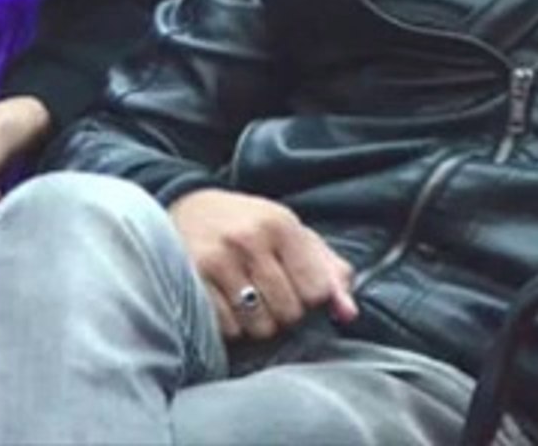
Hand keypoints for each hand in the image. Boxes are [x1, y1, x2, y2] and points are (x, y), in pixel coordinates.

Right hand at [167, 188, 357, 341]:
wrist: (188, 209)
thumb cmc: (251, 227)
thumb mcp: (294, 236)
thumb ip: (329, 273)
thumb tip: (348, 314)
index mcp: (280, 224)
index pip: (317, 291)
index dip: (310, 298)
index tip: (295, 286)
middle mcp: (248, 239)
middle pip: (289, 313)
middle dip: (283, 312)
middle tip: (266, 293)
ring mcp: (216, 260)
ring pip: (258, 326)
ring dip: (256, 322)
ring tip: (245, 298)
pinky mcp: (191, 281)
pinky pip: (227, 329)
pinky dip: (230, 325)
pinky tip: (224, 302)